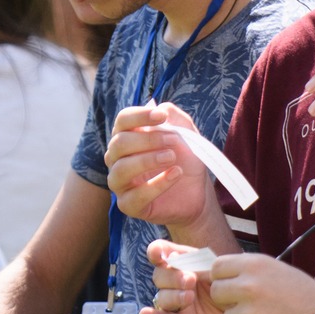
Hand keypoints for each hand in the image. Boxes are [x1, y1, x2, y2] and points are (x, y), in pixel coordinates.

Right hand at [104, 104, 219, 230]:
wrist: (196, 192)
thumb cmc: (185, 160)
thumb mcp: (186, 133)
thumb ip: (173, 117)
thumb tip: (159, 108)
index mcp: (127, 137)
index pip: (122, 121)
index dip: (140, 116)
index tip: (161, 117)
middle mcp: (117, 159)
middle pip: (119, 143)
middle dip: (148, 140)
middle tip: (173, 141)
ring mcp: (120, 183)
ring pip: (120, 169)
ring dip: (148, 160)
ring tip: (172, 158)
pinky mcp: (129, 205)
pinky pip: (134, 196)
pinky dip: (156, 185)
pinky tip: (175, 174)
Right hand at [142, 240, 241, 313]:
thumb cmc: (243, 289)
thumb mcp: (225, 271)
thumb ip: (203, 264)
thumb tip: (177, 258)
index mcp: (188, 265)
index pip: (163, 254)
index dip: (157, 252)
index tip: (159, 254)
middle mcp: (180, 283)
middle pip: (160, 276)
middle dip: (171, 276)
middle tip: (190, 280)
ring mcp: (181, 305)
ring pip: (162, 297)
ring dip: (171, 295)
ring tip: (189, 298)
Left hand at [207, 254, 314, 313]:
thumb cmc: (303, 295)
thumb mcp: (277, 270)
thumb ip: (248, 270)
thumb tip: (216, 271)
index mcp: (255, 265)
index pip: (217, 268)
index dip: (222, 278)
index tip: (231, 285)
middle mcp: (249, 287)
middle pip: (216, 293)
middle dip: (228, 300)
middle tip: (250, 305)